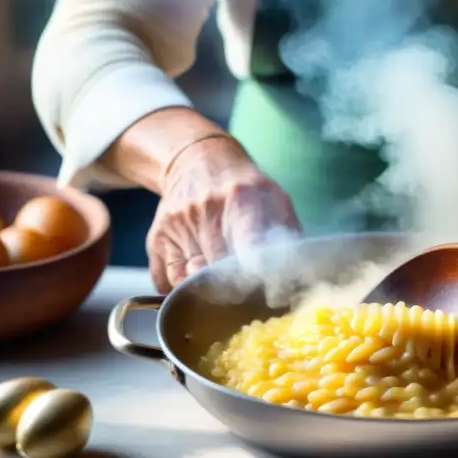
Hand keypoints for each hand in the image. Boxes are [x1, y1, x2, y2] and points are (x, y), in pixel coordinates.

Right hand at [146, 135, 301, 291]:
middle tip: (248, 296)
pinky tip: (195, 285)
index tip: (269, 289)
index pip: (249, 242)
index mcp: (242, 198)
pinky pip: (166, 281)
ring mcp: (179, 225)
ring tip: (221, 288)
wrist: (197, 161)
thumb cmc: (243, 187)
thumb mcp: (274, 197)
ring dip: (207, 292)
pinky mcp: (158, 237)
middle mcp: (206, 211)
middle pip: (218, 269)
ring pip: (190, 280)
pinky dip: (182, 291)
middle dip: (235, 289)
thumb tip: (299, 272)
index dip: (258, 270)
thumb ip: (288, 232)